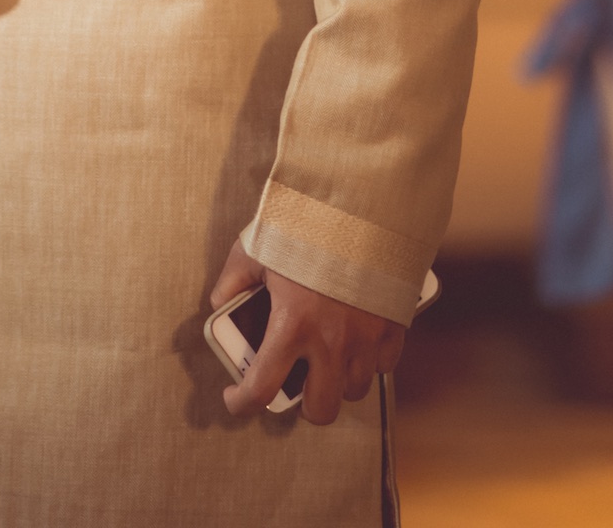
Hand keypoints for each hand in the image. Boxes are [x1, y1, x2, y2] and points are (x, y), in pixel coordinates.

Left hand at [209, 238, 404, 424]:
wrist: (362, 203)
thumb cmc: (305, 225)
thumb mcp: (256, 246)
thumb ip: (234, 279)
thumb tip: (220, 302)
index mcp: (292, 324)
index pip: (262, 388)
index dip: (243, 403)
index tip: (235, 399)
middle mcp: (330, 341)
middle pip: (321, 409)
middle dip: (305, 404)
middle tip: (294, 383)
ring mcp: (365, 338)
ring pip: (354, 390)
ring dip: (338, 382)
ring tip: (327, 359)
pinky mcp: (392, 327)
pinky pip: (384, 365)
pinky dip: (370, 361)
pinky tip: (357, 342)